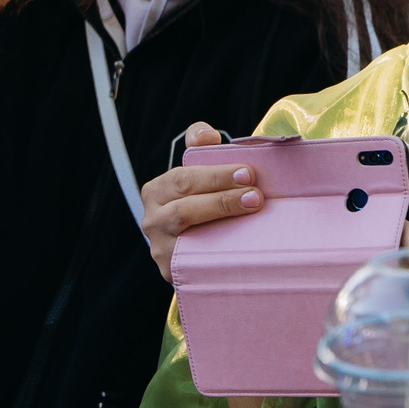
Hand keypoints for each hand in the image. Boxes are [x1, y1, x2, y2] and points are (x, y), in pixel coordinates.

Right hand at [140, 122, 261, 282]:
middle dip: (222, 198)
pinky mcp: (173, 272)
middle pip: (184, 208)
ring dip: (221, 218)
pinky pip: (194, 263)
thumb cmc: (205, 203)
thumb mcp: (200, 173)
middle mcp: (152, 221)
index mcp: (157, 192)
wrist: (202, 252)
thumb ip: (201, 147)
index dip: (214, 175)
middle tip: (256, 194)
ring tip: (253, 209)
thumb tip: (207, 135)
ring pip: (186, 235)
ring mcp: (161, 249)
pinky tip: (243, 245)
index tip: (248, 172)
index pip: (181, 179)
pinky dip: (218, 252)